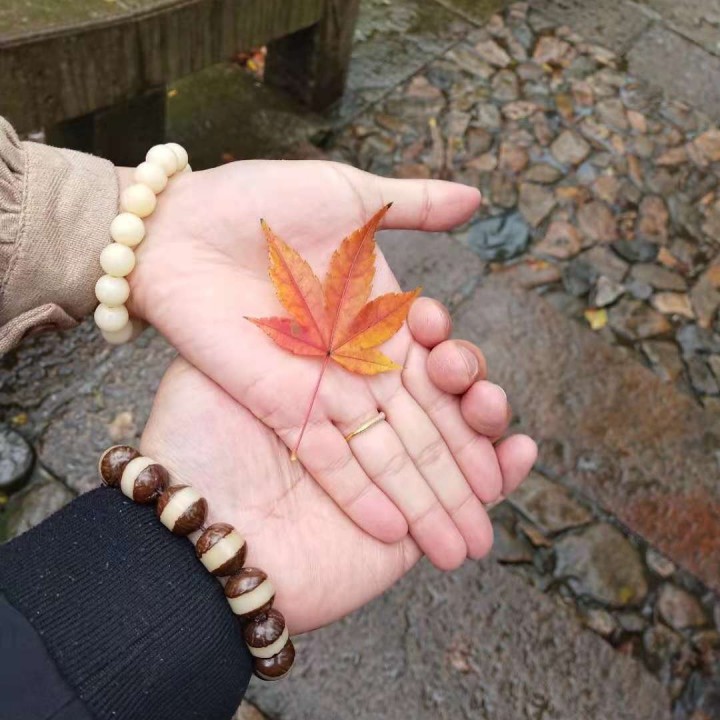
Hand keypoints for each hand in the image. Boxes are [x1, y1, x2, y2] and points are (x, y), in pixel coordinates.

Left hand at [126, 161, 535, 567]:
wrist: (179, 226)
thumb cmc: (259, 200)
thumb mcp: (349, 197)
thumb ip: (413, 206)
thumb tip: (476, 199)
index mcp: (378, 317)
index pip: (437, 375)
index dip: (470, 407)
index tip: (502, 434)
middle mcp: (354, 361)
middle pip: (419, 424)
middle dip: (459, 467)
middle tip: (494, 497)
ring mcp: (319, 388)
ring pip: (384, 452)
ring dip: (424, 498)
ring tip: (467, 535)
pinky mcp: (280, 408)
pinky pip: (329, 459)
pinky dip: (363, 497)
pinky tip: (399, 532)